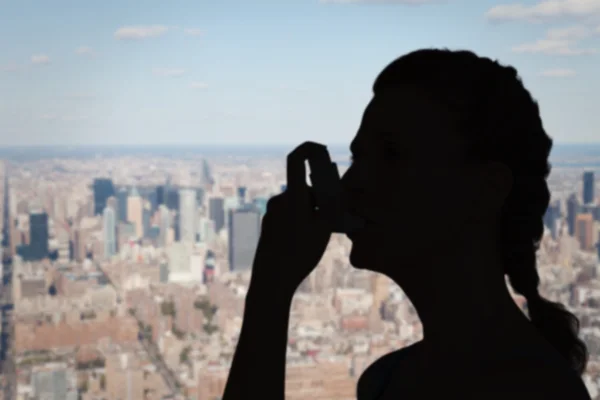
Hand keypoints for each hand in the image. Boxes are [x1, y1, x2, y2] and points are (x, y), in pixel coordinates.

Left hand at [250, 142, 332, 298]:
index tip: (319, 147)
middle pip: (304, 189)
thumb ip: (330, 204)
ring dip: (310, 213)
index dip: (307, 148)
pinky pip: (289, 215)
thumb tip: (333, 186)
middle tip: (330, 220)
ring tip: (316, 237)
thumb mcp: (324, 228)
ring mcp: (272, 212)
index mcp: (293, 197)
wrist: (272, 279)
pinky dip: (300, 221)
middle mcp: (279, 200)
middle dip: (319, 199)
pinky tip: (302, 242)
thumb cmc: (300, 254)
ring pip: (298, 203)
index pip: (296, 160)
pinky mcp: (269, 223)